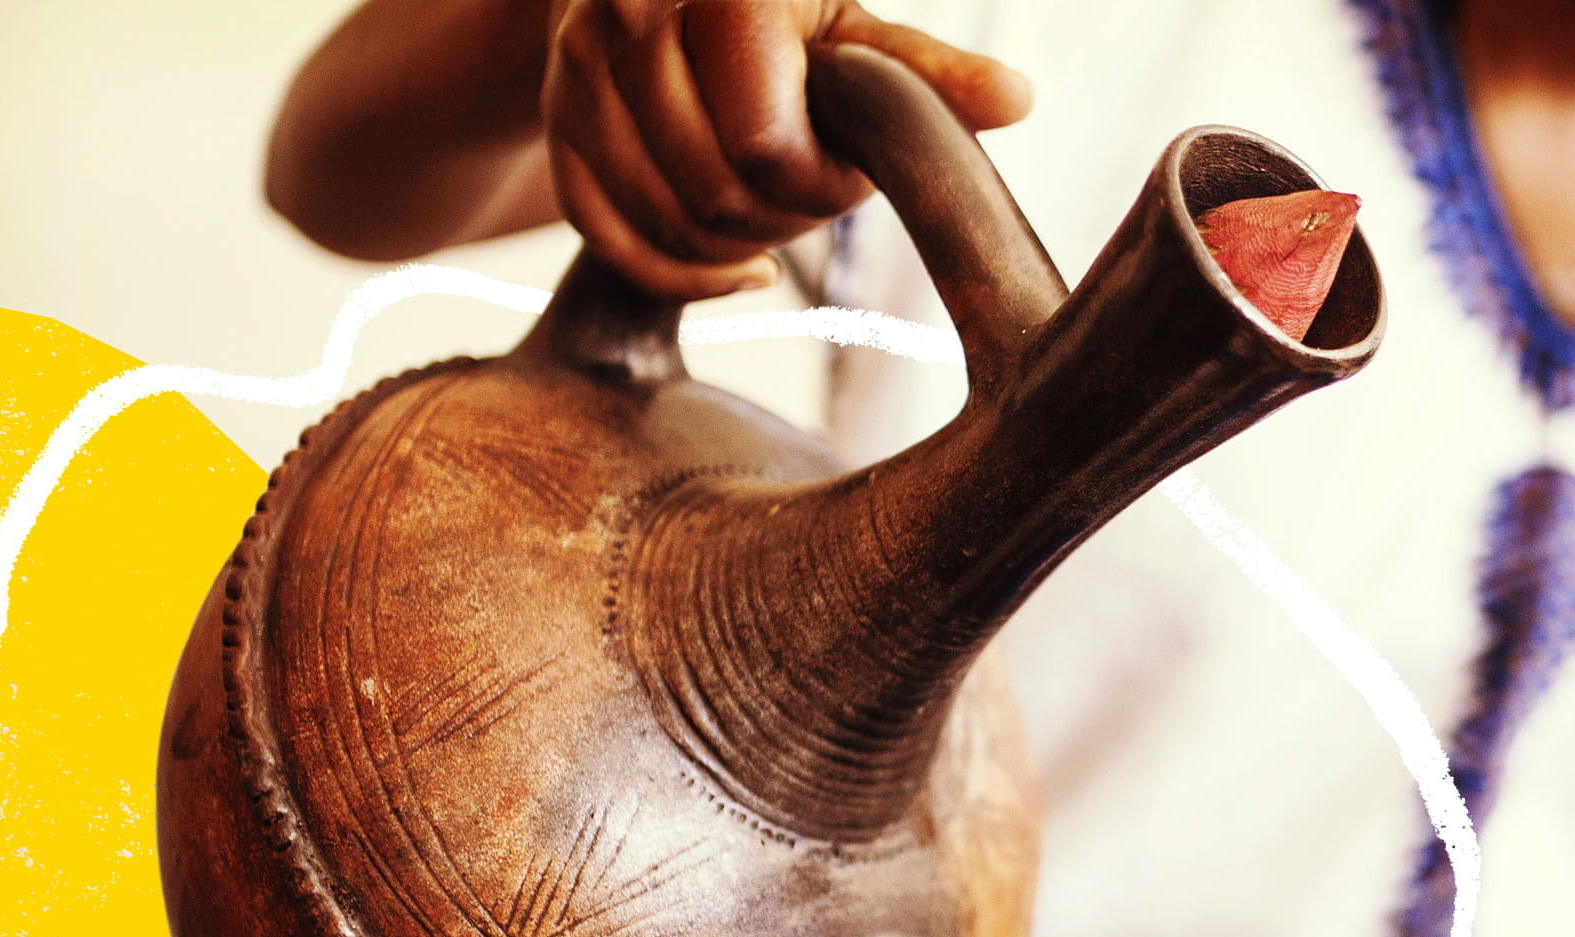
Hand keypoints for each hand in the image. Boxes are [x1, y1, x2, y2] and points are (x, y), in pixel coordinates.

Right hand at [541, 0, 1031, 297]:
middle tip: (814, 195)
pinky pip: (606, 234)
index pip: (764, 141)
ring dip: (734, 243)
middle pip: (715, 188)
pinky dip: (677, 273)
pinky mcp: (555, 120)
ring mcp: (579, 66)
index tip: (843, 167)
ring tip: (778, 213)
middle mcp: (627, 9)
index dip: (816, 181)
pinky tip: (740, 270)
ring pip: (662, 217)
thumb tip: (1019, 100)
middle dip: (782, 216)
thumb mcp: (856, 36)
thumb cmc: (786, 21)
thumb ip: (924, 73)